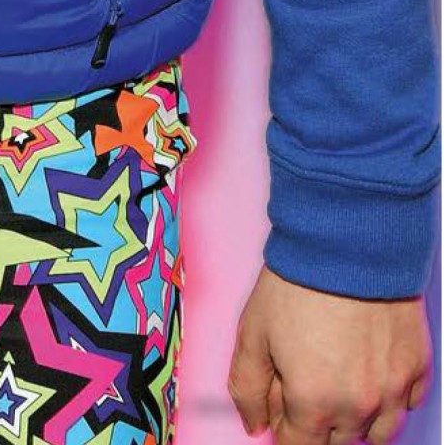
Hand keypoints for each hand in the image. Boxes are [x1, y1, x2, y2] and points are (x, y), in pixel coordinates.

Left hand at [227, 265, 432, 443]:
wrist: (348, 240)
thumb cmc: (298, 282)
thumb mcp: (252, 332)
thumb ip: (247, 388)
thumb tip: (254, 424)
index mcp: (314, 403)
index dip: (286, 427)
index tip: (283, 403)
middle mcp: (358, 406)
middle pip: (337, 442)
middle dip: (319, 420)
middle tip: (309, 376)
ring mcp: (393, 389)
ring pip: (377, 432)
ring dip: (358, 417)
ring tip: (342, 378)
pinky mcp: (417, 367)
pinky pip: (406, 403)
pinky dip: (390, 397)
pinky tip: (372, 369)